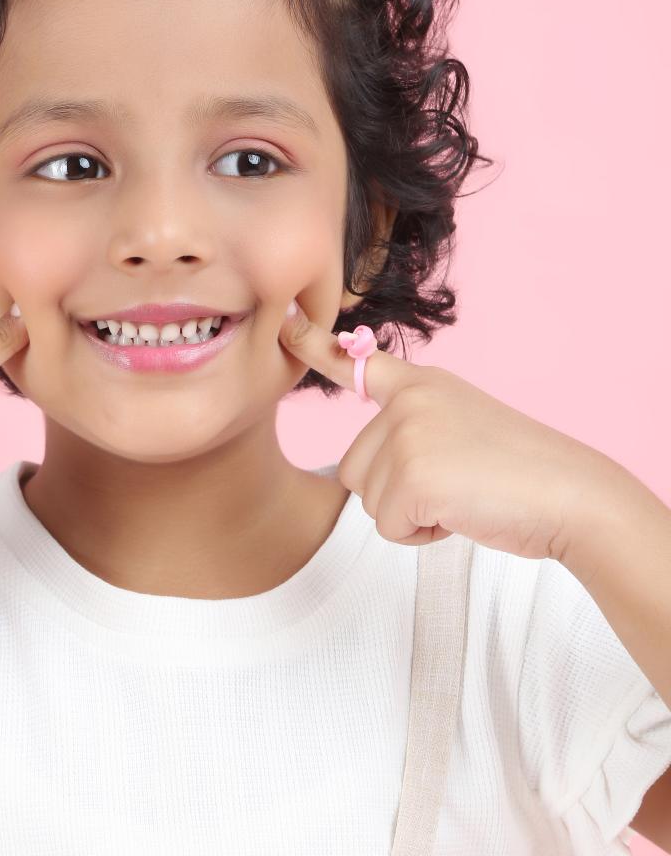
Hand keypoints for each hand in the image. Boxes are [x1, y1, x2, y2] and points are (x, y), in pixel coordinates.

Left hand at [278, 299, 608, 561]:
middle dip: (397, 492)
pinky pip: (388, 526)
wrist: (569, 494)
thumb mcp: (460, 427)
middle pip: (354, 468)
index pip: (358, 364)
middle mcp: (407, 402)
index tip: (285, 322)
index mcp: (422, 385)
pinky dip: (421, 534)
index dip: (316, 347)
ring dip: (410, 514)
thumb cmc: (521, 473)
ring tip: (462, 496)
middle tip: (457, 483)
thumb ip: (413, 429)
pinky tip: (461, 512)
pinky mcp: (411, 476)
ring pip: (369, 500)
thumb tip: (359, 463)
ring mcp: (408, 435)